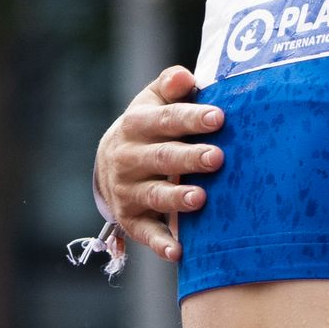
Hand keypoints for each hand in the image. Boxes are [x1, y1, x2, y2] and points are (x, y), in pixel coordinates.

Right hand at [94, 66, 224, 261]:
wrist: (110, 162)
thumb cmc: (149, 126)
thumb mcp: (153, 102)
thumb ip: (170, 86)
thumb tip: (185, 75)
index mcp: (136, 125)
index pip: (165, 120)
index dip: (191, 118)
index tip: (219, 117)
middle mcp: (128, 158)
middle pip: (161, 158)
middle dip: (189, 158)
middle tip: (217, 157)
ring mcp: (128, 190)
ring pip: (154, 195)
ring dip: (176, 199)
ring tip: (201, 199)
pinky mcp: (132, 220)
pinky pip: (146, 234)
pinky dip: (161, 244)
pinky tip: (179, 252)